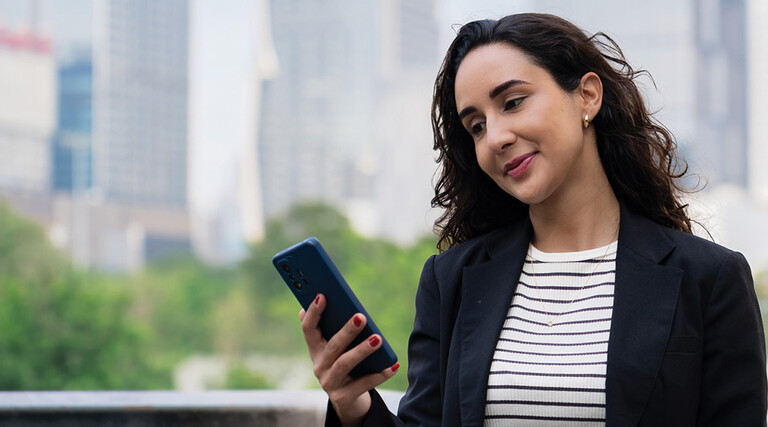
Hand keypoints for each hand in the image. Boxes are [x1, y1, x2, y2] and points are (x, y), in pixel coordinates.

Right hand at [300, 294, 399, 425]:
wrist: (349, 403)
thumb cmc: (346, 366)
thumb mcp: (338, 349)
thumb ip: (334, 328)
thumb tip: (323, 298)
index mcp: (316, 350)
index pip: (309, 329)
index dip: (313, 313)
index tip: (322, 296)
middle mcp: (319, 366)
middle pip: (332, 346)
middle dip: (346, 331)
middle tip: (361, 317)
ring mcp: (330, 383)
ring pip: (345, 364)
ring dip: (362, 350)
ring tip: (378, 339)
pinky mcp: (343, 397)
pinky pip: (363, 384)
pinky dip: (379, 374)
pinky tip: (393, 365)